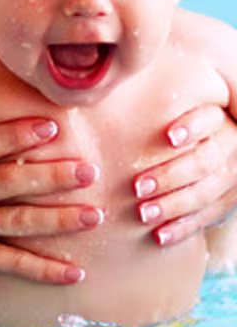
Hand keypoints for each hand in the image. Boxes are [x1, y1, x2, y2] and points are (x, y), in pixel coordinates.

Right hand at [0, 117, 99, 284]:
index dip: (14, 134)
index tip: (51, 125)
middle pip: (7, 181)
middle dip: (51, 175)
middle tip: (89, 169)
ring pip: (16, 222)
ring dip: (59, 220)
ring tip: (95, 215)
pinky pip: (10, 264)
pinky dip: (44, 269)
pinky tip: (75, 271)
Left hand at [132, 106, 236, 246]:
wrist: (207, 155)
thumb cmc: (169, 124)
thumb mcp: (167, 105)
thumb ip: (147, 100)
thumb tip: (103, 89)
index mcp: (218, 120)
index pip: (210, 120)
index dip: (192, 128)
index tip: (168, 137)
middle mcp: (230, 147)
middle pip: (205, 162)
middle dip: (171, 175)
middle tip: (137, 187)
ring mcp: (232, 176)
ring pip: (207, 193)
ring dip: (173, 205)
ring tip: (142, 213)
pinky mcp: (228, 202)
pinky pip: (209, 217)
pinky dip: (183, 228)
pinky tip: (159, 236)